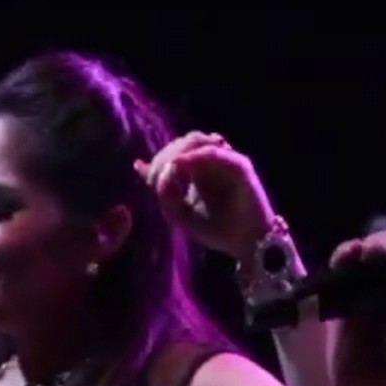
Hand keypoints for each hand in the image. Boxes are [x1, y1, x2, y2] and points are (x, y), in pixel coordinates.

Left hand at [135, 131, 277, 260]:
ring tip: (168, 171)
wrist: (247, 244)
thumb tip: (138, 165)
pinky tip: (179, 167)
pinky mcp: (239, 165)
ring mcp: (226, 159)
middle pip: (183, 142)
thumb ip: (162, 191)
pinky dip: (195, 157)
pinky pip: (214, 153)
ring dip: (178, 153)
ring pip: (196, 141)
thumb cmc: (216, 229)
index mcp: (199, 168)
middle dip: (165, 157)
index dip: (158, 161)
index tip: (149, 180)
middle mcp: (213, 159)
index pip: (174, 149)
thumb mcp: (180, 213)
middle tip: (156, 177)